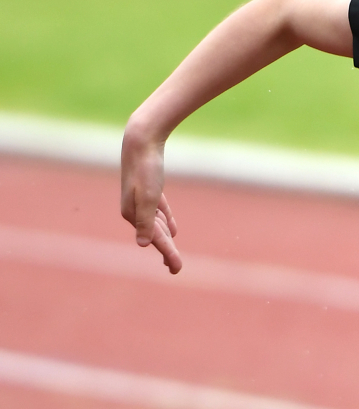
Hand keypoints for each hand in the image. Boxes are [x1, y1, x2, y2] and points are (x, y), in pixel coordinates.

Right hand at [120, 128, 181, 273]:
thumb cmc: (145, 168)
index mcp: (132, 213)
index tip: (177, 269)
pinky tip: (172, 231)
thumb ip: (146, 221)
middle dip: (166, 252)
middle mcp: (133, 209)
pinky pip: (158, 211)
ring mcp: (140, 199)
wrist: (141, 140)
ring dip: (165, 239)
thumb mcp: (148, 197)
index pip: (154, 239)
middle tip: (175, 269)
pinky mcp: (148, 189)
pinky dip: (165, 221)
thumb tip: (143, 244)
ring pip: (155, 224)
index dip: (167, 254)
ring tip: (172, 255)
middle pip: (154, 234)